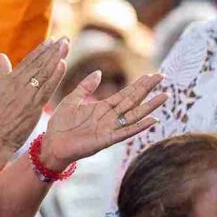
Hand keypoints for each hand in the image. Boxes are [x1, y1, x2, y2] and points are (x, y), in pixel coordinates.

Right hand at [0, 38, 68, 151]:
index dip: (40, 51)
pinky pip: (47, 88)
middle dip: (52, 51)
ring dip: (56, 58)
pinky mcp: (33, 106)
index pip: (28, 62)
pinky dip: (55, 75)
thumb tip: (1, 56)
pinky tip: (63, 64)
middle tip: (65, 39)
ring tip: (66, 46)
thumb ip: (1, 73)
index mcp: (8, 80)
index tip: (51, 41)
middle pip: (39, 64)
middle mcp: (18, 84)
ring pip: (44, 72)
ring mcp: (26, 95)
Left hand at [40, 72, 167, 170]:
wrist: (51, 144)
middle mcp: (109, 118)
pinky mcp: (106, 140)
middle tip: (163, 77)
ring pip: (134, 115)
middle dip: (147, 89)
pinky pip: (125, 133)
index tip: (151, 75)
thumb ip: (86, 87)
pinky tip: (153, 120)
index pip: (125, 94)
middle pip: (133, 101)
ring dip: (149, 106)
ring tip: (164, 96)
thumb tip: (98, 72)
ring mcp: (109, 129)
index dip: (138, 85)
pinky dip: (139, 127)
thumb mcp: (72, 99)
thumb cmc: (60, 124)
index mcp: (102, 108)